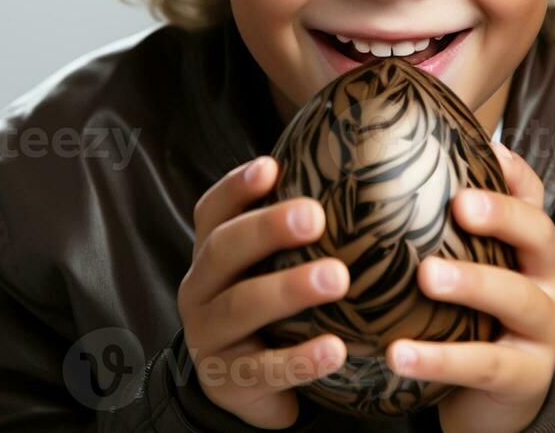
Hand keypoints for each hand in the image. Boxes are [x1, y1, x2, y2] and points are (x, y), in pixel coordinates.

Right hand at [177, 156, 350, 428]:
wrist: (245, 387)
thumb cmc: (269, 311)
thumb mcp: (265, 269)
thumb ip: (293, 230)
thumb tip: (354, 172)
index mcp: (210, 256)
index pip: (212, 212)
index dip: (236, 188)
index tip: (271, 167)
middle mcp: (200, 290)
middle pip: (223, 251)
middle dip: (267, 229)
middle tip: (315, 216)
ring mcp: (208, 337)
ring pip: (241, 306)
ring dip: (289, 289)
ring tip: (338, 278)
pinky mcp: (228, 381)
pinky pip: (264, 369)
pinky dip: (300, 358)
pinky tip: (336, 349)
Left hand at [385, 142, 554, 432]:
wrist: (501, 401)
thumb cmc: (476, 320)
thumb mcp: (473, 268)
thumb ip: (444, 230)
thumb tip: (383, 171)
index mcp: (533, 247)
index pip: (533, 196)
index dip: (514, 171)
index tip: (486, 147)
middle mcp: (550, 279)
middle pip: (540, 235)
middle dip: (502, 216)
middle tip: (458, 205)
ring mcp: (546, 329)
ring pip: (518, 298)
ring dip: (473, 283)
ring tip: (426, 277)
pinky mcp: (528, 377)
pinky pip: (486, 364)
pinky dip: (442, 359)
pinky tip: (399, 355)